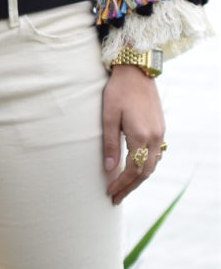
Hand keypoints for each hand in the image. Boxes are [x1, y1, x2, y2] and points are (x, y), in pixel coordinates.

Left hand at [102, 66, 165, 205]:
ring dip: (139, 178)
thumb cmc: (118, 91)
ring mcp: (159, 132)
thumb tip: (109, 169)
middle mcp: (154, 137)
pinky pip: (156, 154)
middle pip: (145, 172)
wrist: (136, 71)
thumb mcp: (108, 116)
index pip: (133, 170)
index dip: (121, 184)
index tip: (109, 193)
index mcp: (141, 135)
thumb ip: (110, 143)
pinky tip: (136, 169)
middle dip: (130, 187)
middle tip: (116, 198)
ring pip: (153, 164)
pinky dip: (146, 166)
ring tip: (124, 188)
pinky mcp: (159, 127)